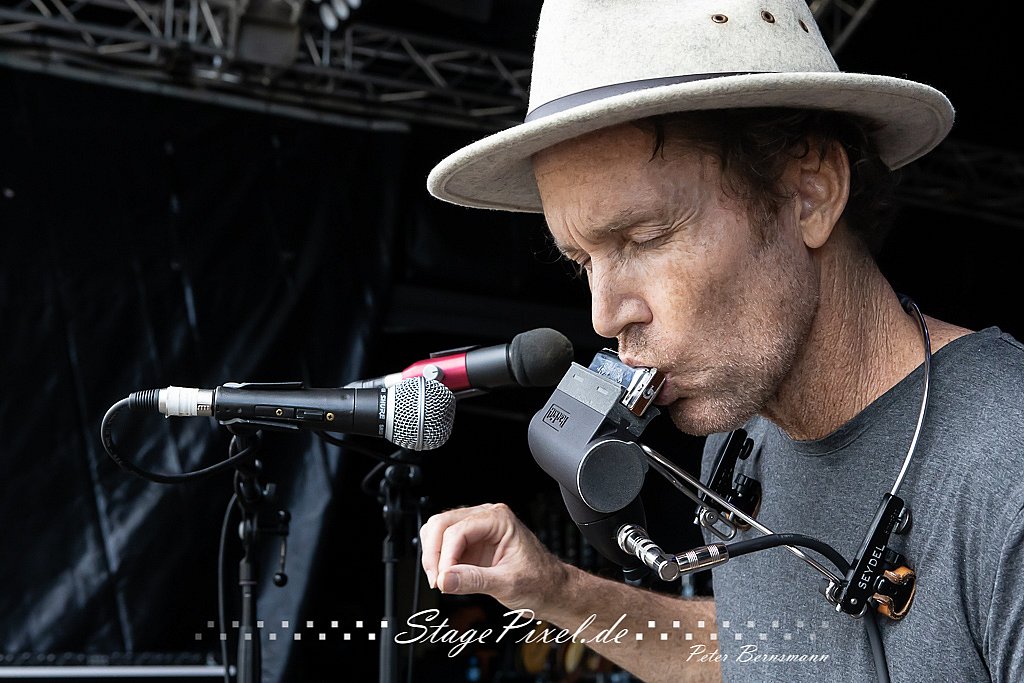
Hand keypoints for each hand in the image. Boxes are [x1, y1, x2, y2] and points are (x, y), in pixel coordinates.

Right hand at [419, 502, 568, 610]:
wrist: (551, 590)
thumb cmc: (540, 582)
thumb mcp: (508, 584)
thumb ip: (475, 580)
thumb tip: (445, 579)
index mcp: (498, 519)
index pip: (458, 530)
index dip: (446, 556)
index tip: (443, 580)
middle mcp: (485, 518)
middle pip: (441, 524)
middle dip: (434, 553)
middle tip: (437, 580)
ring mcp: (476, 530)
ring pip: (437, 531)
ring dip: (432, 555)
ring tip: (440, 580)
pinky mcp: (470, 545)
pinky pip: (443, 545)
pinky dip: (438, 560)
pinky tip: (445, 577)